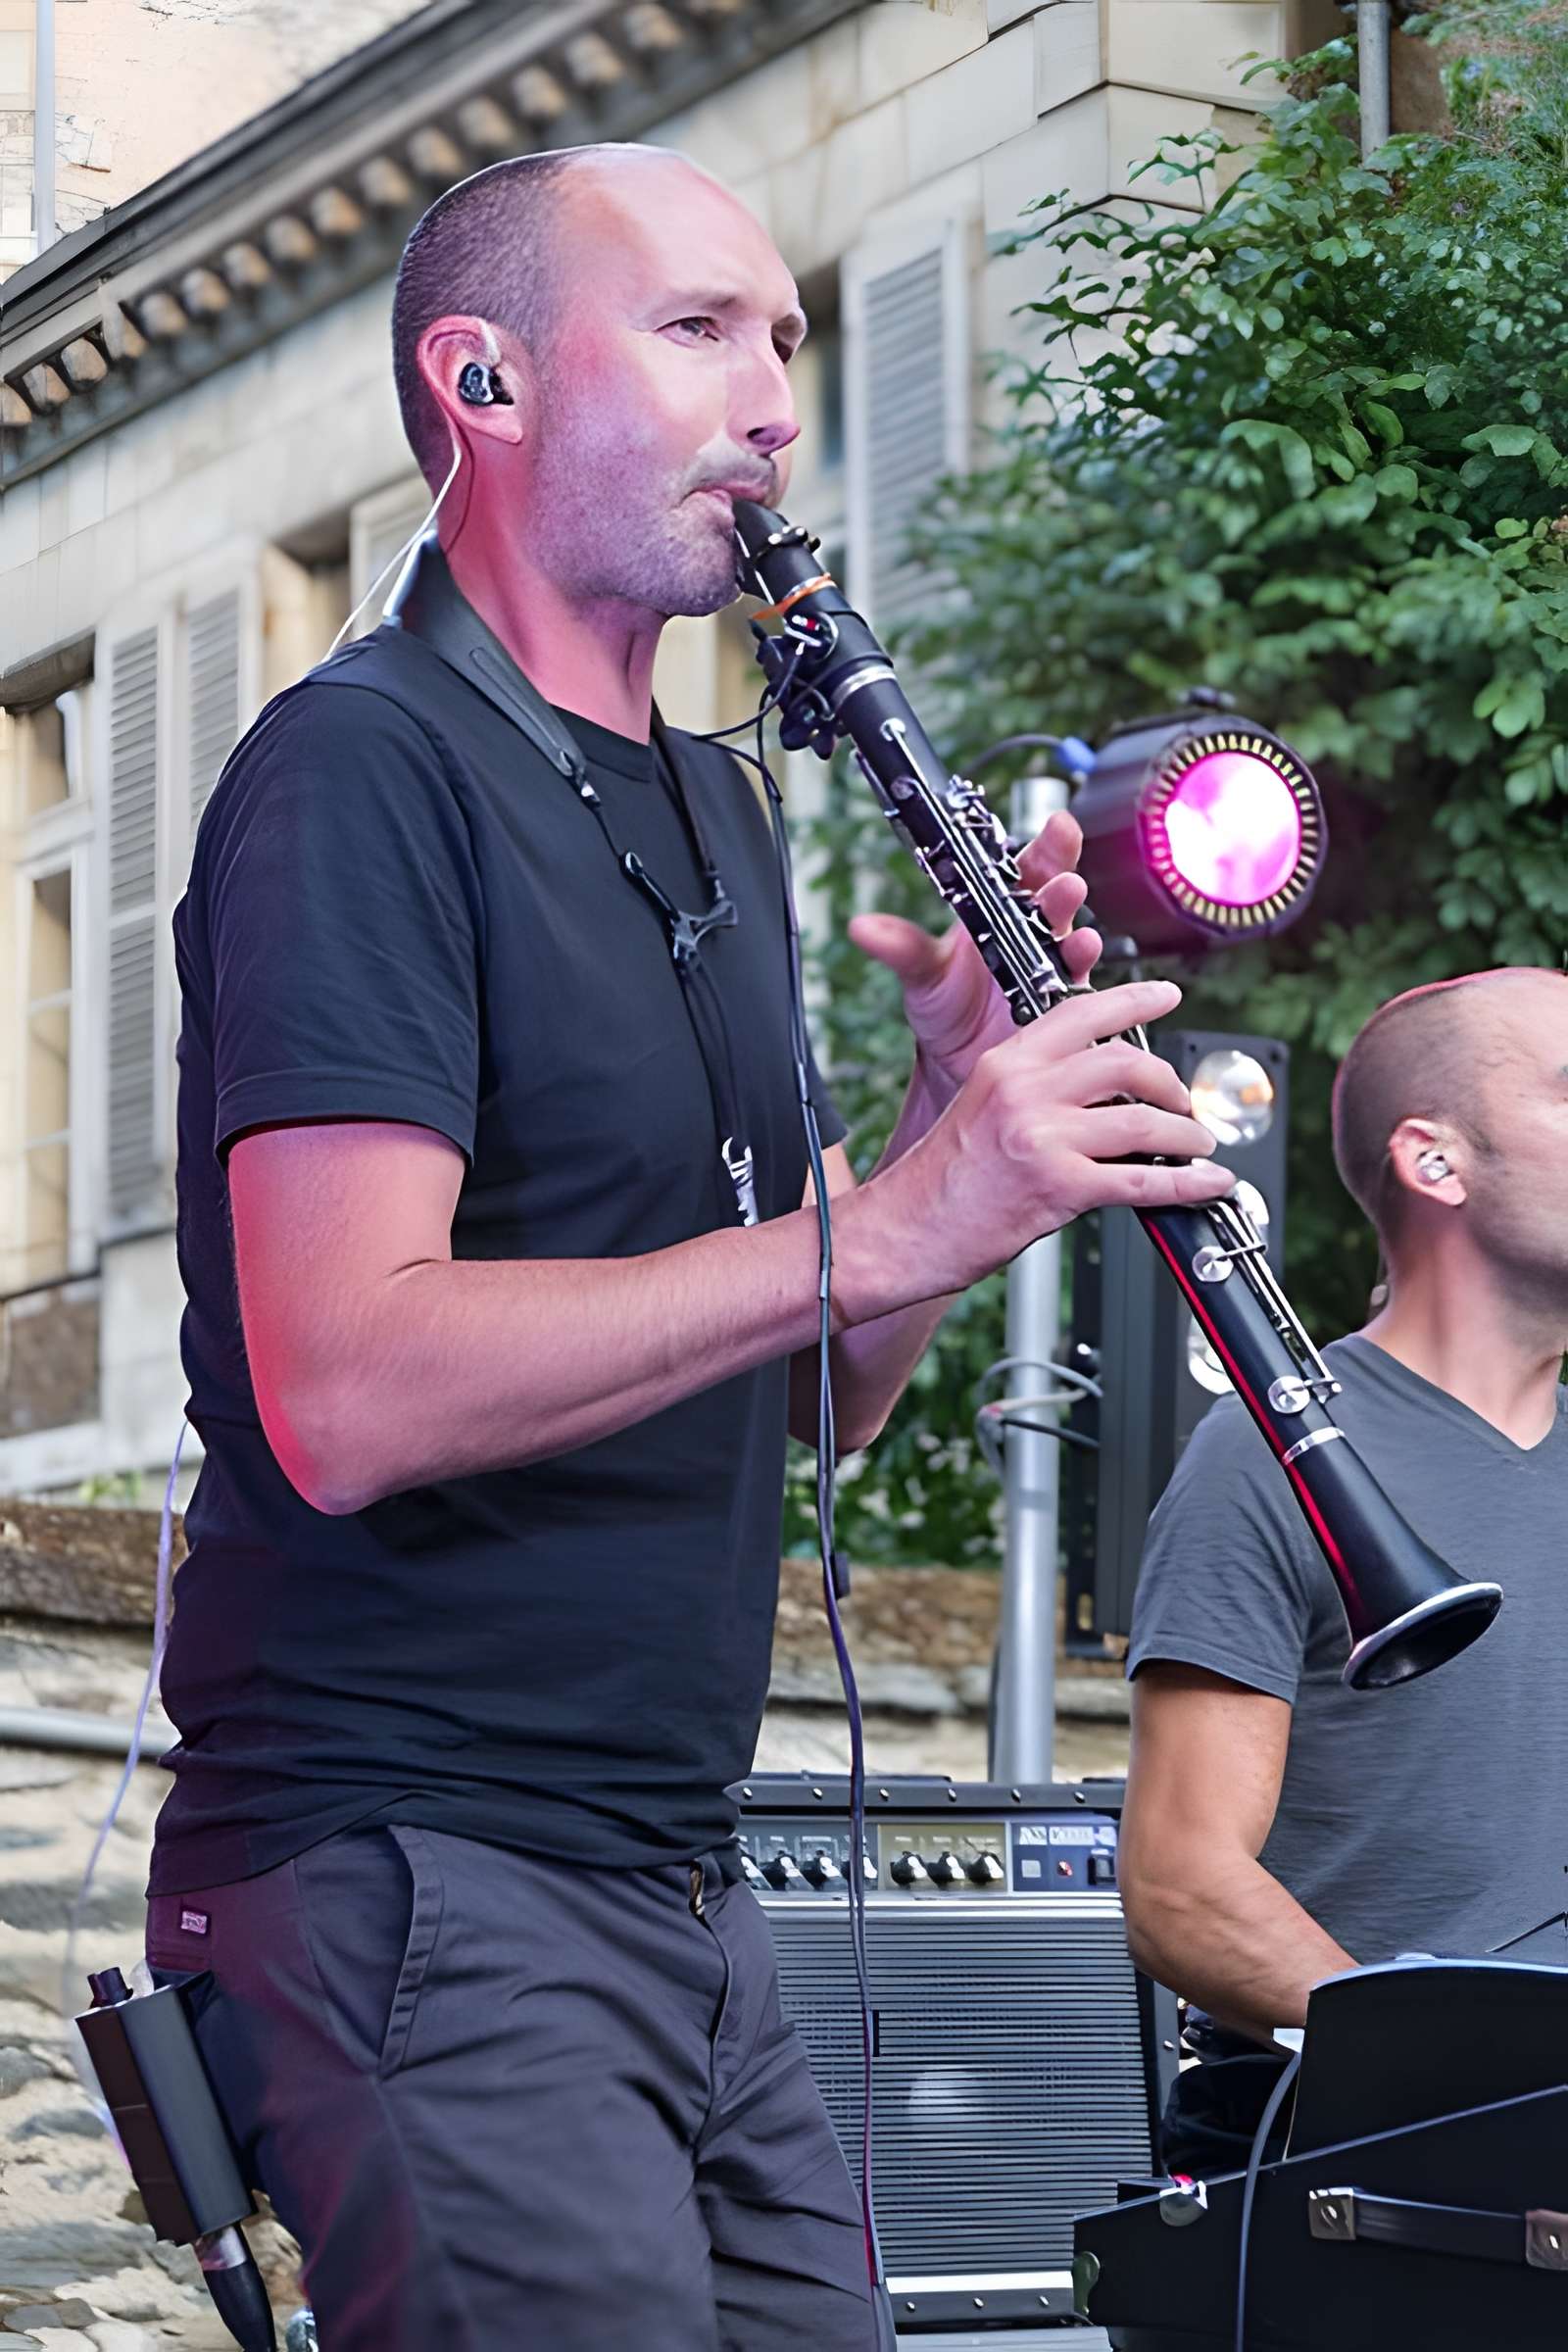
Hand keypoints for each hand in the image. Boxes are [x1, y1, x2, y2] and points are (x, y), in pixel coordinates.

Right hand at [834, 979, 1235, 1317]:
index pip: (1083, 1013)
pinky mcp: (1058, 1185)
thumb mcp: (982, 1107)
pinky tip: (1206, 1184)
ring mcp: (1042, 1136)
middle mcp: (1025, 1090)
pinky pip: (1143, 1180)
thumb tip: (1107, 1092)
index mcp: (1006, 1063)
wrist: (901, 1231)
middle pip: (1126, 1061)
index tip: (1165, 997)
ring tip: (1195, 1145)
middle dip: (1170, 1082)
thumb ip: (1038, 1089)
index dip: (1134, 1001)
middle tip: (1182, 1102)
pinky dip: (1187, 1183)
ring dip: (1186, 1134)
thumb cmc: (939, 1181)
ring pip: (1145, 1120)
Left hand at [847, 807, 1101, 1106]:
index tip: (1058, 824)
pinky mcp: (1061, 1006)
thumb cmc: (945, 1008)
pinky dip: (1081, 969)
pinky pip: (1077, 985)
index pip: (1027, 871)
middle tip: (1064, 880)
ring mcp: (1051, 970)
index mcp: (1001, 913)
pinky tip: (1081, 954)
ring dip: (1075, 928)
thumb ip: (901, 946)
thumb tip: (863, 928)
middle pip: (1056, 899)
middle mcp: (1032, 936)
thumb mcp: (921, 972)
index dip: (1046, 846)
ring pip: (1071, 940)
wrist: (958, 1064)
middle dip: (1064, 884)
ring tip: (1074, 920)